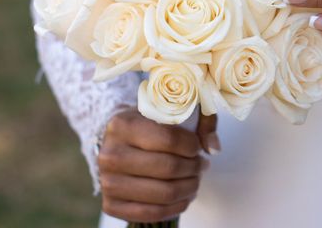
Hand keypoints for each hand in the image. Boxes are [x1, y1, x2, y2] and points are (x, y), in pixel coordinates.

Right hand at [98, 108, 220, 222]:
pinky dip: (176, 207)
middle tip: (201, 164)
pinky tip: (184, 196)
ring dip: (189, 188)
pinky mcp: (111, 205)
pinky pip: (151, 213)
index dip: (192, 145)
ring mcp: (107, 182)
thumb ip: (202, 120)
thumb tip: (213, 148)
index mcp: (122, 125)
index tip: (198, 146)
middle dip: (194, 168)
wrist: (120, 142)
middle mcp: (110, 154)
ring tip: (195, 179)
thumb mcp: (175, 109)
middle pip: (168, 168)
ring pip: (163, 193)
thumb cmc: (150, 124)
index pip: (169, 139)